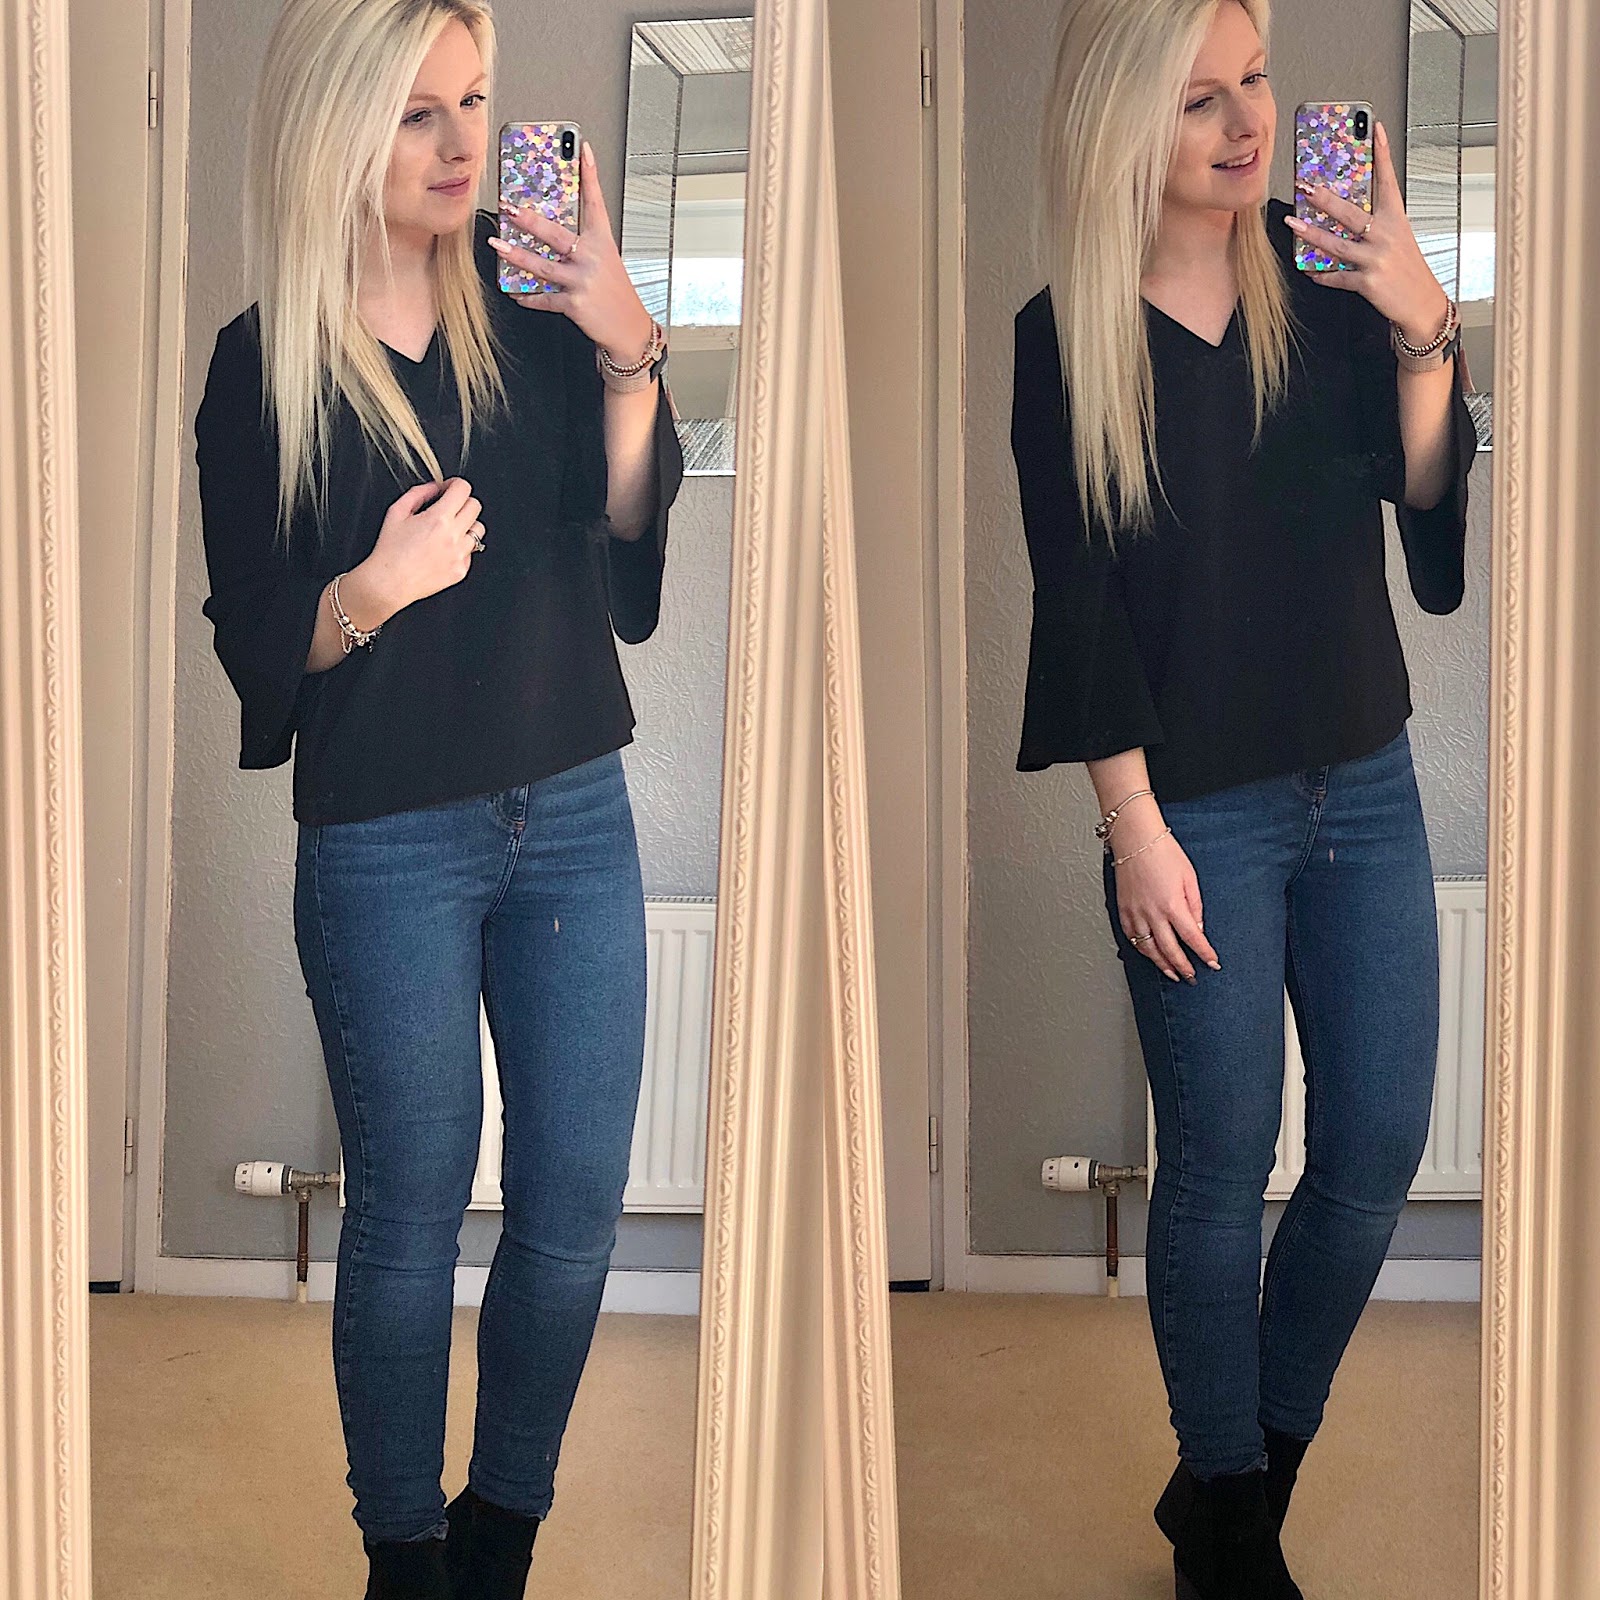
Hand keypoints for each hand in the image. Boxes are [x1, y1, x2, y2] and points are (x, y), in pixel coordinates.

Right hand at [358, 477, 483, 612]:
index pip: (463, 489)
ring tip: (448, 530)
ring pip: (478, 529)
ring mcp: (460, 554)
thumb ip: (419, 493)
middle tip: (449, 507)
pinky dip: (461, 547)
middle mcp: (454, 536)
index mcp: (439, 519)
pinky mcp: (461, 570)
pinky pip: (471, 551)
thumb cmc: (390, 550)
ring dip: (466, 524)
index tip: (449, 489)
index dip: (455, 484)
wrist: (389, 582)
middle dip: (462, 501)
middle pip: (475, 506)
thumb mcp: (397, 511)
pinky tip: (444, 549)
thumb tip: (435, 487)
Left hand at [487, 140, 656, 363]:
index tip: (582, 149)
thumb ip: (584, 247)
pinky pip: (544, 298)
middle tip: (509, 207)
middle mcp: (592, 259)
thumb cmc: (617, 295)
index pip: (596, 203)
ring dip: (516, 255)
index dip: (590, 175)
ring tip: (498, 245)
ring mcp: (582, 281)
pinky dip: (528, 298)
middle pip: (556, 234)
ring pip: (542, 266)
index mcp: (603, 243)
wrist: (629, 329)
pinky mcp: (574, 304)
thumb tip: (552, 236)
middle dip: (529, 219)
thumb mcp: (607, 263)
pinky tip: (515, 293)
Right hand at [1112, 813, 1220, 983]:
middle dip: (1183, 967)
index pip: (1192, 939)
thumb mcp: (1190, 878)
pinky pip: (1131, 938)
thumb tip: (1197, 929)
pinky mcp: (1123, 910)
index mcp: (1173, 905)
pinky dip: (1141, 950)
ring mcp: (1135, 914)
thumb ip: (1195, 907)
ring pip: (1148, 949)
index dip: (1204, 954)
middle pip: (1170, 951)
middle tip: (1191, 977)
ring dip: (1161, 964)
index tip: (1212, 963)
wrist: (1136, 839)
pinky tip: (1149, 954)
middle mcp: (1153, 914)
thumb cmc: (1163, 852)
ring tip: (1171, 973)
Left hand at [1284, 120, 1450, 343]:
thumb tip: (1347, 215)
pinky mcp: (1367, 282)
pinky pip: (1336, 277)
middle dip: (1326, 199)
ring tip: (1293, 224)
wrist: (1422, 304)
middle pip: (1351, 212)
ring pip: (1337, 244)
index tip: (1375, 130)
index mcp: (1397, 220)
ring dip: (1311, 235)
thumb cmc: (1408, 269)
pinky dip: (1321, 275)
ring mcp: (1376, 258)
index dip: (1382, 155)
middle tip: (1306, 187)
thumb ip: (1377, 225)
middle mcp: (1386, 236)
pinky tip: (1308, 270)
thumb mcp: (1399, 240)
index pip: (1388, 181)